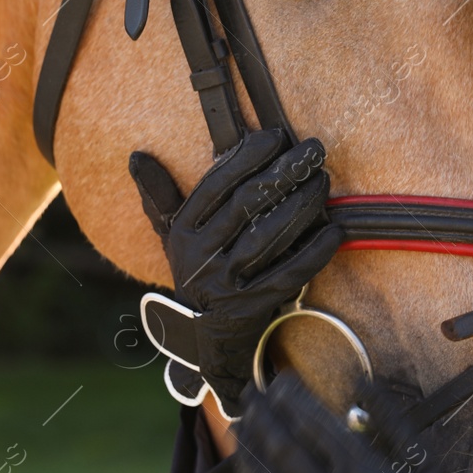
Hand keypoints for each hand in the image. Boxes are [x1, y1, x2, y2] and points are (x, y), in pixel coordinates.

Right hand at [130, 129, 342, 418]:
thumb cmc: (196, 271)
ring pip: (269, 235)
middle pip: (246, 205)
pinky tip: (335, 230)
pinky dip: (314, 251)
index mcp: (183, 232)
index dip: (246, 157)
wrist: (202, 336)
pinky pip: (290, 273)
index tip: (274, 136)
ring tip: (323, 181)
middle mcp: (202, 256)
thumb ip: (160, 195)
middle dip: (283, 173)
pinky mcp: (253, 306)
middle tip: (313, 151)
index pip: (215, 185)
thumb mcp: (172, 235)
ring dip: (302, 205)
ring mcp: (227, 283)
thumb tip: (137, 157)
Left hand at [233, 373, 472, 472]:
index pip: (311, 423)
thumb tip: (362, 381)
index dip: (290, 397)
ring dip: (249, 448)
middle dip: (263, 413)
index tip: (280, 379)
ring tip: (241, 423)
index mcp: (360, 472)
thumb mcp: (424, 465)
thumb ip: (391, 420)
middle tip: (251, 392)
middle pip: (281, 446)